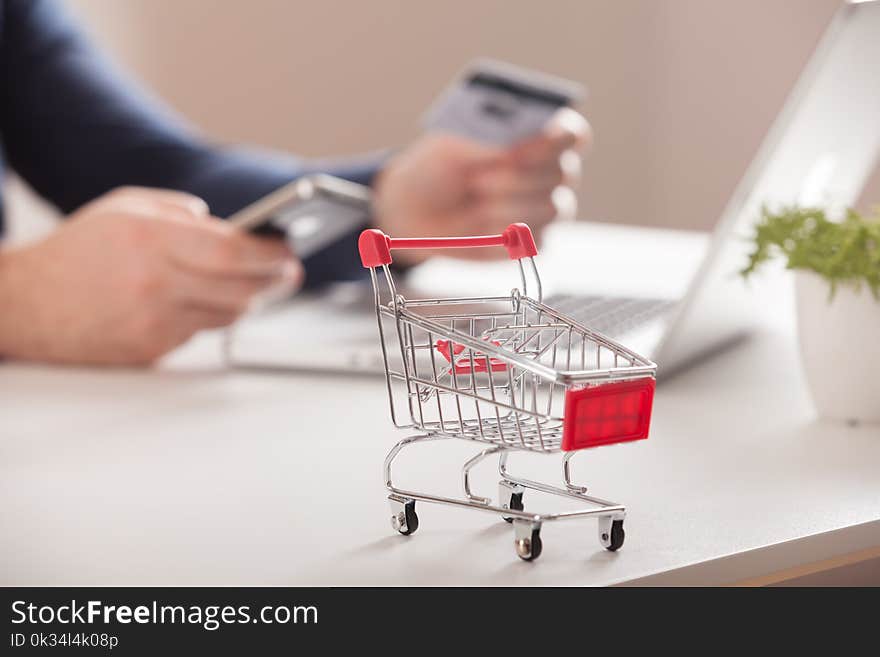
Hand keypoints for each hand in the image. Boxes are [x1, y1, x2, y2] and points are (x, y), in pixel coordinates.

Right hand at [0, 187, 300, 364]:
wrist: (25, 304)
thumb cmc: (77, 251)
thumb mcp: (125, 208)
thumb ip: (180, 211)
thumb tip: (230, 228)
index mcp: (151, 239)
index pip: (233, 250)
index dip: (269, 253)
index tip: (288, 252)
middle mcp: (156, 283)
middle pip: (241, 289)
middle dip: (274, 281)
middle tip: (289, 273)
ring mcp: (154, 321)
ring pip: (227, 315)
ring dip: (243, 300)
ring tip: (247, 285)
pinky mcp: (151, 350)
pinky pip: (199, 333)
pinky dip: (205, 317)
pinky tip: (194, 303)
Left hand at [372, 108, 590, 263]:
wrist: (417, 209)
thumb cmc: (439, 167)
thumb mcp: (453, 144)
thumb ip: (485, 140)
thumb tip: (510, 145)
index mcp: (539, 136)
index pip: (572, 134)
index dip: (557, 140)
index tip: (522, 147)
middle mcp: (551, 171)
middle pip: (564, 172)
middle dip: (521, 176)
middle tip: (479, 179)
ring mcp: (546, 208)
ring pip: (555, 208)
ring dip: (512, 206)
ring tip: (478, 204)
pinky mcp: (533, 242)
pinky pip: (538, 240)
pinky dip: (508, 234)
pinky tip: (483, 229)